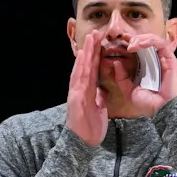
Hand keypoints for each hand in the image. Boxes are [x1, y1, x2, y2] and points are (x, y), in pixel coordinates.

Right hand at [65, 29, 108, 145]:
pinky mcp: (75, 98)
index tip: (99, 43)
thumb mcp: (98, 109)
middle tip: (94, 33)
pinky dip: (80, 67)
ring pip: (81, 69)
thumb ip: (98, 98)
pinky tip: (83, 56)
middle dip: (90, 49)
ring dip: (85, 53)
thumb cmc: (90, 128)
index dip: (95, 56)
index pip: (91, 70)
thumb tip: (101, 90)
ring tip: (90, 39)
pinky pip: (79, 79)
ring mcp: (76, 92)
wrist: (82, 143)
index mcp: (86, 91)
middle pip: (85, 66)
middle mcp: (79, 89)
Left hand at [107, 33, 176, 115]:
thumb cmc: (145, 102)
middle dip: (134, 38)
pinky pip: (162, 45)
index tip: (119, 40)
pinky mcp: (171, 60)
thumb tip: (115, 63)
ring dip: (141, 39)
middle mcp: (154, 60)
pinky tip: (140, 45)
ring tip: (132, 44)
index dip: (129, 42)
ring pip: (154, 40)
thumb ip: (121, 77)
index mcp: (144, 65)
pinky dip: (150, 42)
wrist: (158, 110)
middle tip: (124, 40)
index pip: (138, 48)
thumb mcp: (128, 89)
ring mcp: (163, 59)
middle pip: (145, 41)